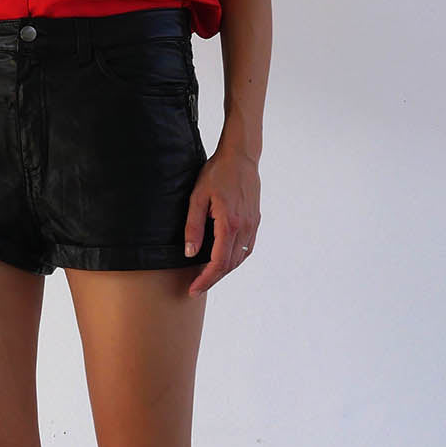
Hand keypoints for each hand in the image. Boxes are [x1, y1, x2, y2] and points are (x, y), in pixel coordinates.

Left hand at [183, 145, 259, 295]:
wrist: (241, 157)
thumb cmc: (217, 173)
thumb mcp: (198, 197)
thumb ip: (194, 226)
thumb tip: (190, 253)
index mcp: (230, 223)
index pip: (218, 262)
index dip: (205, 279)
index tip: (193, 289)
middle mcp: (245, 228)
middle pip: (230, 265)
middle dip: (212, 279)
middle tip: (196, 288)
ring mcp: (253, 225)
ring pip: (240, 258)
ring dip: (224, 271)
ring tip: (208, 277)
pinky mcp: (255, 221)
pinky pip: (247, 248)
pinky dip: (235, 259)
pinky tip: (224, 261)